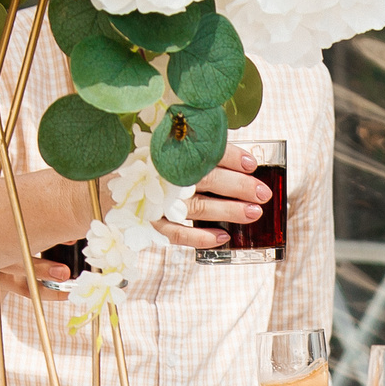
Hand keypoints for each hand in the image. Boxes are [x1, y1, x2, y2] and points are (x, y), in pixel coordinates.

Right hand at [157, 147, 272, 251]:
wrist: (121, 182)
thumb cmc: (162, 163)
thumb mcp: (178, 147)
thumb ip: (206, 151)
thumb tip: (246, 163)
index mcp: (174, 152)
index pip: (205, 151)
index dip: (230, 157)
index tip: (252, 164)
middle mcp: (168, 176)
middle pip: (207, 179)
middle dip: (239, 186)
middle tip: (263, 193)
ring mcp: (160, 201)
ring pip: (199, 207)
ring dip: (228, 211)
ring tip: (254, 213)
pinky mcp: (155, 222)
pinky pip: (178, 234)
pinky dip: (200, 238)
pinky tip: (224, 237)